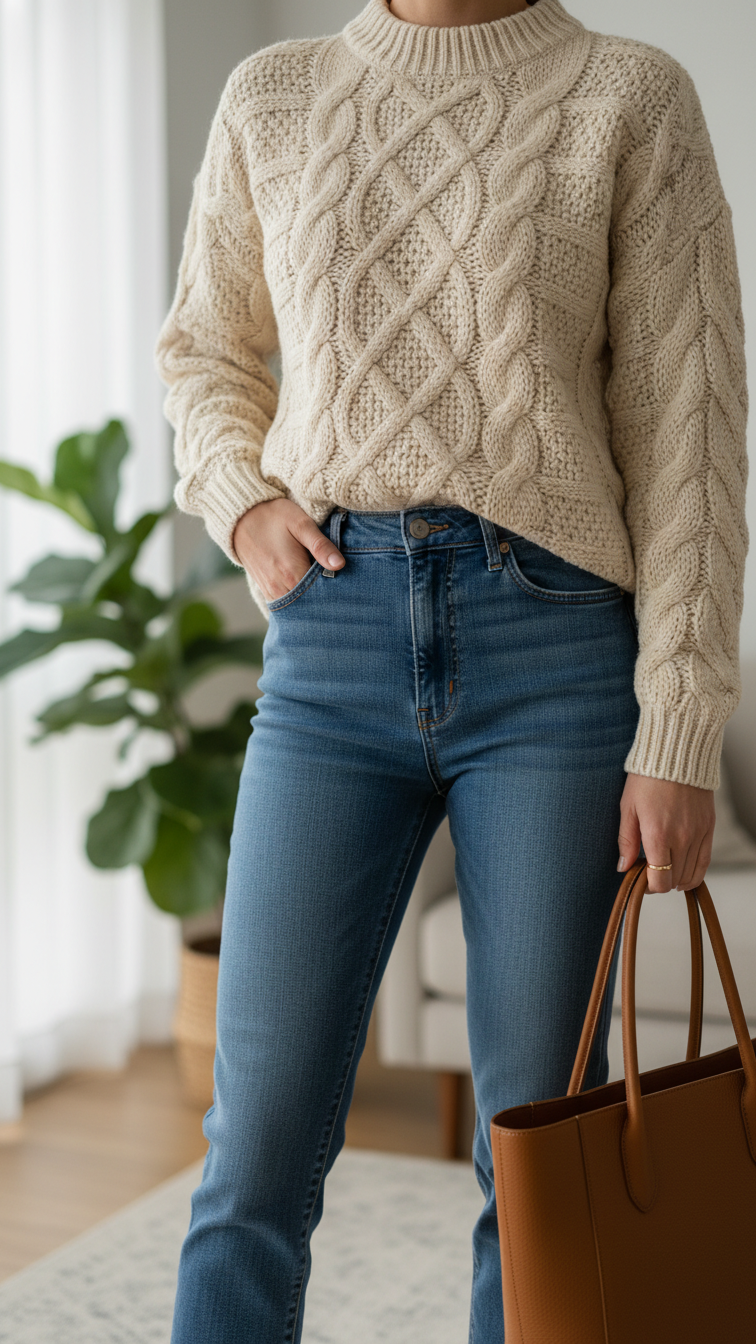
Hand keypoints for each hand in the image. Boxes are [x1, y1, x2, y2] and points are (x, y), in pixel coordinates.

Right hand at [232, 498, 344, 600]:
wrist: (242, 517)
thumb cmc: (274, 516)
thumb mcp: (300, 523)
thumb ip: (320, 545)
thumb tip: (340, 565)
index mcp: (292, 573)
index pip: (322, 595)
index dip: (337, 593)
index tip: (347, 587)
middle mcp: (280, 588)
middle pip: (311, 605)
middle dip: (326, 601)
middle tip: (341, 592)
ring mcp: (271, 592)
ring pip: (299, 608)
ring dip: (313, 602)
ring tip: (326, 591)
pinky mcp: (267, 591)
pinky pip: (287, 606)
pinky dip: (300, 602)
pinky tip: (310, 591)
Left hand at [617, 773, 715, 893]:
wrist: (676, 755)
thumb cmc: (647, 779)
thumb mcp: (628, 808)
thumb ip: (627, 841)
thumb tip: (623, 868)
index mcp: (658, 836)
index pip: (659, 880)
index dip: (649, 887)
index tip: (640, 878)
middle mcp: (681, 839)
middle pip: (675, 880)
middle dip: (661, 882)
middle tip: (649, 872)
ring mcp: (698, 834)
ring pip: (691, 874)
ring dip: (677, 878)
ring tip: (665, 872)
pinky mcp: (709, 828)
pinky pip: (705, 861)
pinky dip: (695, 872)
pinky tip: (684, 873)